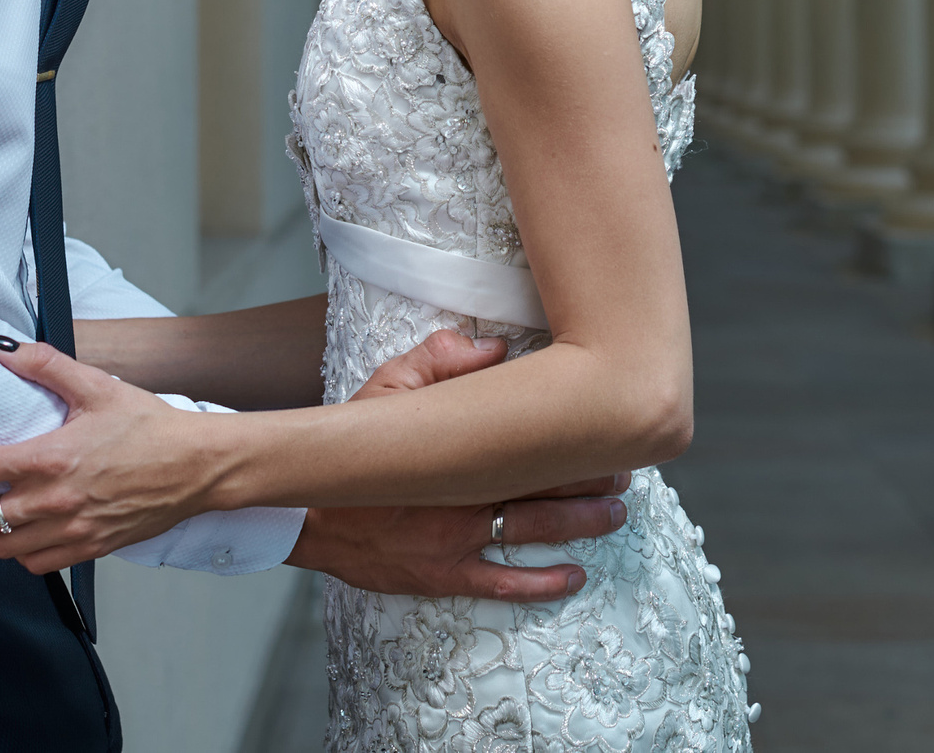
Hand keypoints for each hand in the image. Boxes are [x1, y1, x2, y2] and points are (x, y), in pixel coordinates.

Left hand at [0, 341, 215, 575]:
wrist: (198, 467)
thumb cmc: (152, 427)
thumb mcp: (98, 385)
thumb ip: (45, 365)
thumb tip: (0, 349)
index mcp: (50, 459)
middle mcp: (54, 501)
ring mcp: (70, 531)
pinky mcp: (87, 548)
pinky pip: (33, 563)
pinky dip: (13, 551)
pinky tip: (11, 533)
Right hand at [295, 328, 631, 601]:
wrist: (308, 514)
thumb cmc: (354, 451)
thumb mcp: (386, 389)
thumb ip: (438, 361)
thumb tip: (496, 349)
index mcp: (454, 450)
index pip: (527, 439)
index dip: (572, 435)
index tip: (606, 428)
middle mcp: (460, 495)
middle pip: (541, 483)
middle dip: (588, 477)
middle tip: (625, 470)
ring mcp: (453, 541)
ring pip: (532, 530)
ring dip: (579, 522)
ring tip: (616, 514)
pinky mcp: (442, 576)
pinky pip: (501, 583)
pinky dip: (541, 583)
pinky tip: (574, 578)